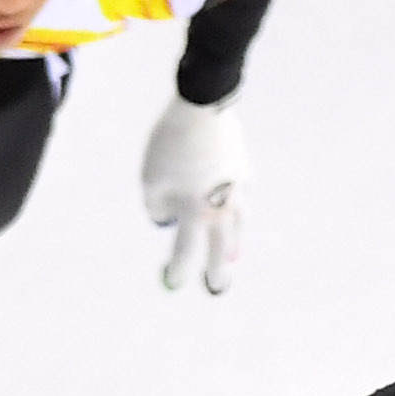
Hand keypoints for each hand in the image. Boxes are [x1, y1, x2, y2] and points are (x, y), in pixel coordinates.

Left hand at [139, 96, 246, 292]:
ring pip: (239, 223)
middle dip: (216, 270)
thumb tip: (162, 218)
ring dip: (235, 243)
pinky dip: (240, 206)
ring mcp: (237, 188)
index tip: (173, 283)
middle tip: (217, 288)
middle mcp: (220, 206)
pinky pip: (243, 194)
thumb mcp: (150, 177)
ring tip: (234, 257)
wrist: (204, 108)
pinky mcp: (244, 168)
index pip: (186, 251)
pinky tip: (239, 207)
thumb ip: (155, 204)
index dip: (178, 269)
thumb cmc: (170, 144)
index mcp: (195, 211)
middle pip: (219, 247)